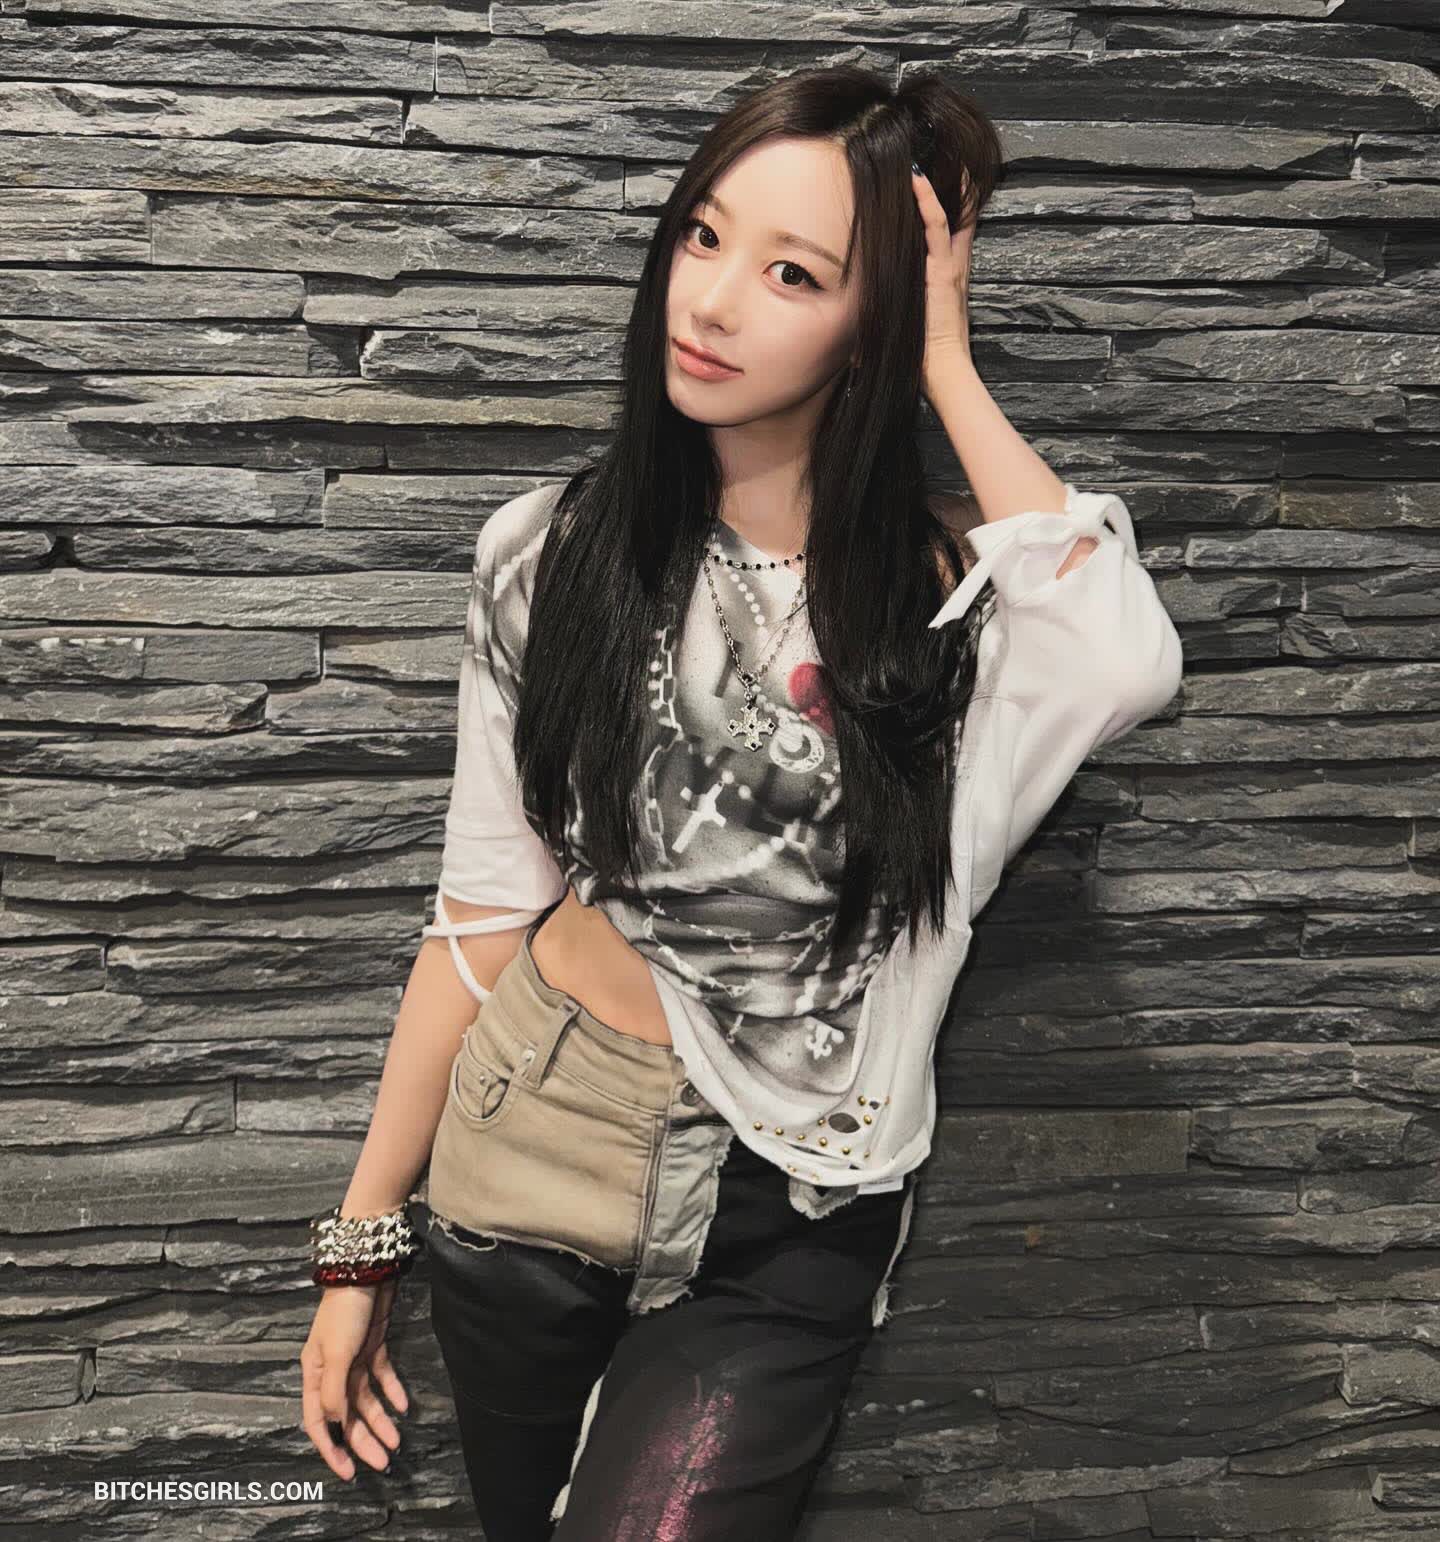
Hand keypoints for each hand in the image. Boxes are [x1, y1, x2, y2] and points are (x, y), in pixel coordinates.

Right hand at [300, 1278, 407, 1480]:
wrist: (367, 1272)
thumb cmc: (344, 1312)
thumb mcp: (336, 1353)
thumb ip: (334, 1390)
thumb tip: (335, 1423)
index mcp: (315, 1375)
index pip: (319, 1422)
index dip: (331, 1448)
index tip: (347, 1472)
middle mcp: (332, 1371)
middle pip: (346, 1415)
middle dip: (362, 1441)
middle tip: (382, 1462)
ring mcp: (353, 1360)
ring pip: (366, 1400)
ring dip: (380, 1421)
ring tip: (396, 1442)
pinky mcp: (373, 1346)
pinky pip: (383, 1377)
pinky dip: (393, 1392)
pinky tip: (403, 1407)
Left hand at [912, 165, 976, 397]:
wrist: (945, 370)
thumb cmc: (924, 354)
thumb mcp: (906, 324)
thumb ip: (892, 312)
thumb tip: (857, 326)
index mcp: (945, 276)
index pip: (949, 233)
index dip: (943, 208)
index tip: (930, 186)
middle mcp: (951, 265)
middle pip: (955, 215)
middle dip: (950, 186)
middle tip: (937, 156)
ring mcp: (948, 266)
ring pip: (947, 214)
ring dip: (935, 185)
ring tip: (921, 157)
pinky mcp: (943, 271)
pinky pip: (937, 227)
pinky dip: (927, 202)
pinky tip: (916, 181)